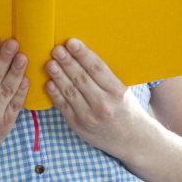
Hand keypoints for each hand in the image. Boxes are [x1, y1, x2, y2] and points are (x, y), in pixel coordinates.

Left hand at [45, 38, 147, 155]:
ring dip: (58, 76)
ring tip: (50, 63)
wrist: (132, 140)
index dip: (83, 54)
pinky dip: (55, 94)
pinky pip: (63, 106)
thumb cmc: (126, 108)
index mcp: (117, 92)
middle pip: (81, 78)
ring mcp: (89, 117)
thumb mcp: (123, 90)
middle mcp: (103, 105)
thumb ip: (105, 76)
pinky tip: (49, 82)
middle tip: (56, 49)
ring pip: (70, 91)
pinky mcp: (78, 125)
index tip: (71, 42)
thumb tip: (82, 53)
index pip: (97, 68)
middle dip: (67, 62)